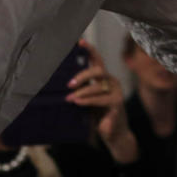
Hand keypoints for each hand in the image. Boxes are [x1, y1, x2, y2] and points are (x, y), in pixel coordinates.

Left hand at [66, 38, 137, 162]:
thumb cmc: (98, 117)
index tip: (79, 41)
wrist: (114, 135)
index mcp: (103, 79)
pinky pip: (102, 99)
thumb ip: (78, 92)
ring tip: (70, 98)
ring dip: (82, 91)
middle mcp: (111, 82)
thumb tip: (59, 86)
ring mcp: (116, 92)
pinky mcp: (117, 103)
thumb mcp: (86, 102)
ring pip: (98, 85)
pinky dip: (88, 100)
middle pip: (99, 70)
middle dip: (82, 74)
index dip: (90, 50)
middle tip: (69, 84)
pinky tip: (78, 103)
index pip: (97, 60)